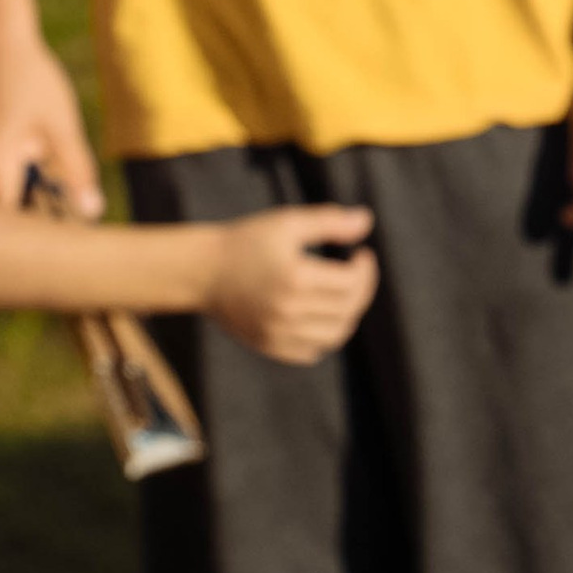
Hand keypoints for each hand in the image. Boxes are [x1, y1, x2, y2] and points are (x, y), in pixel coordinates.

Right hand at [0, 35, 102, 214]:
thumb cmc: (32, 80)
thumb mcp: (61, 126)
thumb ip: (76, 171)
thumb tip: (93, 211)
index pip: (12, 221)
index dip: (40, 225)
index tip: (66, 218)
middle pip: (0, 211)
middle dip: (30, 206)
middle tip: (61, 190)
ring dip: (17, 187)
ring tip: (41, 159)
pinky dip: (4, 172)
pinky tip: (26, 149)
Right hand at [200, 207, 378, 361]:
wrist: (204, 271)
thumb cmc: (248, 241)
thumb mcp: (288, 222)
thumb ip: (330, 221)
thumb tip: (367, 221)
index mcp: (296, 278)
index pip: (351, 283)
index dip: (365, 268)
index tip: (361, 254)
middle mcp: (288, 312)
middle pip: (347, 310)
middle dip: (362, 289)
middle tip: (359, 271)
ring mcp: (277, 334)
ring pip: (334, 336)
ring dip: (349, 314)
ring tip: (345, 293)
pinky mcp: (268, 346)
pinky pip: (311, 352)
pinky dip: (326, 336)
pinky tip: (323, 314)